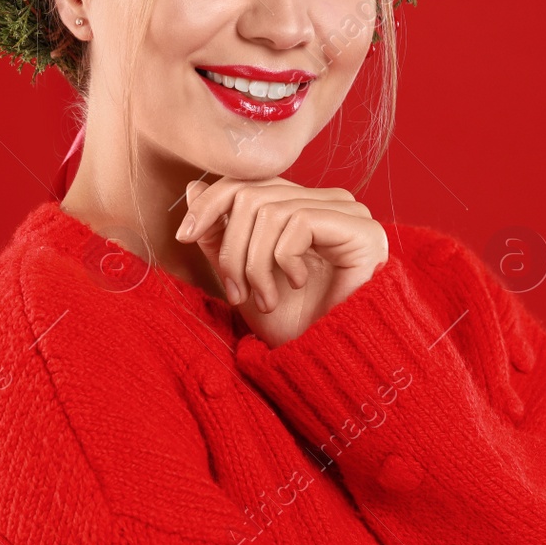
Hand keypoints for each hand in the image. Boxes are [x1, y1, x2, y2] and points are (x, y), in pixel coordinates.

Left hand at [176, 176, 388, 347]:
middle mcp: (329, 201)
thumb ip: (219, 233)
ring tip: (264, 300)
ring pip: (271, 210)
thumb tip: (193, 188)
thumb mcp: (241, 277)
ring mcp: (350, 212)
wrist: (330, 362)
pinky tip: (296, 285)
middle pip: (253, 194)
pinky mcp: (362, 229)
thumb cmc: (293, 324)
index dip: (211, 203)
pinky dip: (284, 260)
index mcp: (304, 206)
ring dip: (255, 264)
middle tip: (236, 294)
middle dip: (232, 249)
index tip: (183, 236)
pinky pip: (300, 223)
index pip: (249, 182)